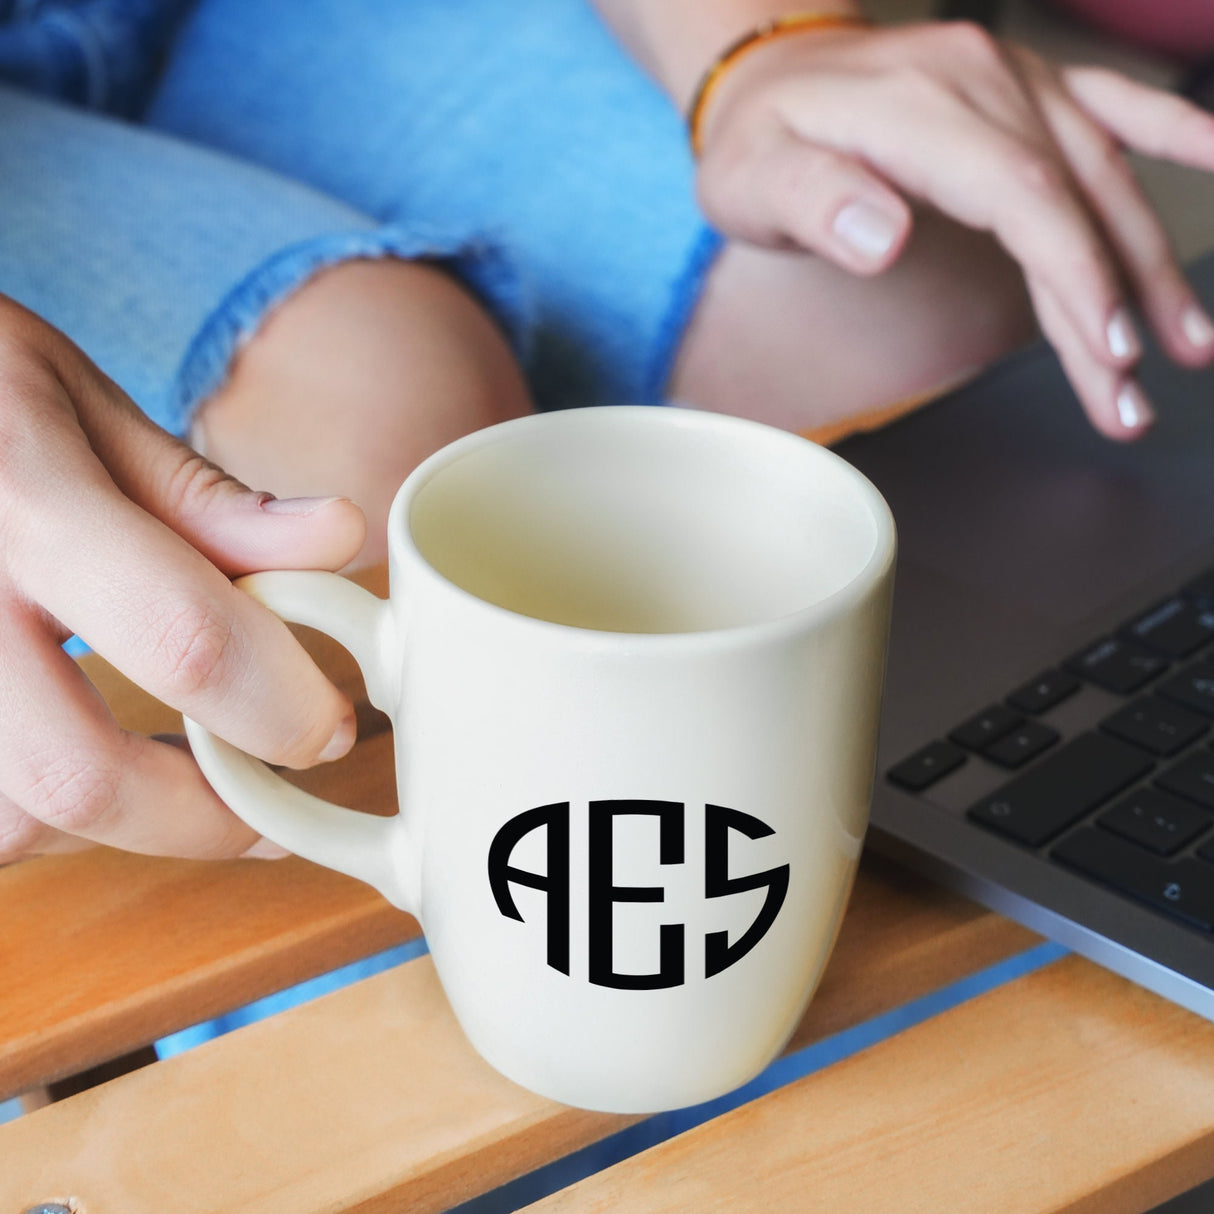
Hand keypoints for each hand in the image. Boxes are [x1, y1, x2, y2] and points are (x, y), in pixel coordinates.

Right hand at [0, 296, 366, 861]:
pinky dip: (40, 820)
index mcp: (23, 500)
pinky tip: (82, 767)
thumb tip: (339, 536)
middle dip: (201, 817)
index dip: (277, 707)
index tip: (328, 730)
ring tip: (172, 781)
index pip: (182, 637)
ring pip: (10, 823)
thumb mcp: (78, 406)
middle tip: (266, 806)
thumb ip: (202, 497)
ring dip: (115, 828)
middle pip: (78, 776)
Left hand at [693, 20, 1213, 438]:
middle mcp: (984, 80)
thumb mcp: (753, 179)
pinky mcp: (1026, 88)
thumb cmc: (759, 141)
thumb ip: (814, 203)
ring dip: (1149, 261)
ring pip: (1104, 172)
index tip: (1107, 348)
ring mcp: (1013, 78)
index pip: (1022, 196)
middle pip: (1073, 198)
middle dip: (1118, 301)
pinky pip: (1113, 102)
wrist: (768, 74)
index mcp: (922, 105)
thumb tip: (882, 234)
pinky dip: (1172, 130)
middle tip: (1136, 393)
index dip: (1073, 275)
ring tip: (1188, 343)